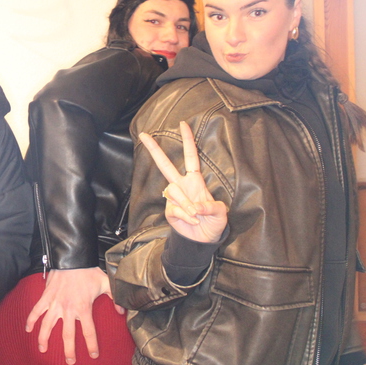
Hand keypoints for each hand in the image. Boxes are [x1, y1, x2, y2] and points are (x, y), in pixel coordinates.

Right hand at [24, 267, 123, 364]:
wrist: (72, 258)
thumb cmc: (88, 270)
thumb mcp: (106, 283)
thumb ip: (115, 297)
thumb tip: (123, 311)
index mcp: (83, 308)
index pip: (88, 332)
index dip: (91, 345)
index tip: (93, 354)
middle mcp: (68, 309)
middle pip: (68, 335)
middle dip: (69, 350)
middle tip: (69, 361)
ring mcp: (55, 304)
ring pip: (48, 326)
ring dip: (44, 338)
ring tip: (43, 349)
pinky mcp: (46, 297)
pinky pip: (36, 310)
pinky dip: (31, 320)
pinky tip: (28, 329)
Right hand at [139, 121, 227, 242]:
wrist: (202, 240)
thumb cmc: (214, 223)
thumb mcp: (221, 213)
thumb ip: (211, 207)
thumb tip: (195, 206)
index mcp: (195, 180)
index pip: (190, 157)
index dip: (188, 141)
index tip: (183, 124)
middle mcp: (182, 185)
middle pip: (165, 164)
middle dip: (155, 149)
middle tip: (144, 135)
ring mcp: (174, 198)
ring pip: (174, 191)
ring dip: (188, 205)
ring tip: (196, 215)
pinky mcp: (169, 210)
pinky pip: (175, 209)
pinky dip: (187, 217)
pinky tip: (193, 221)